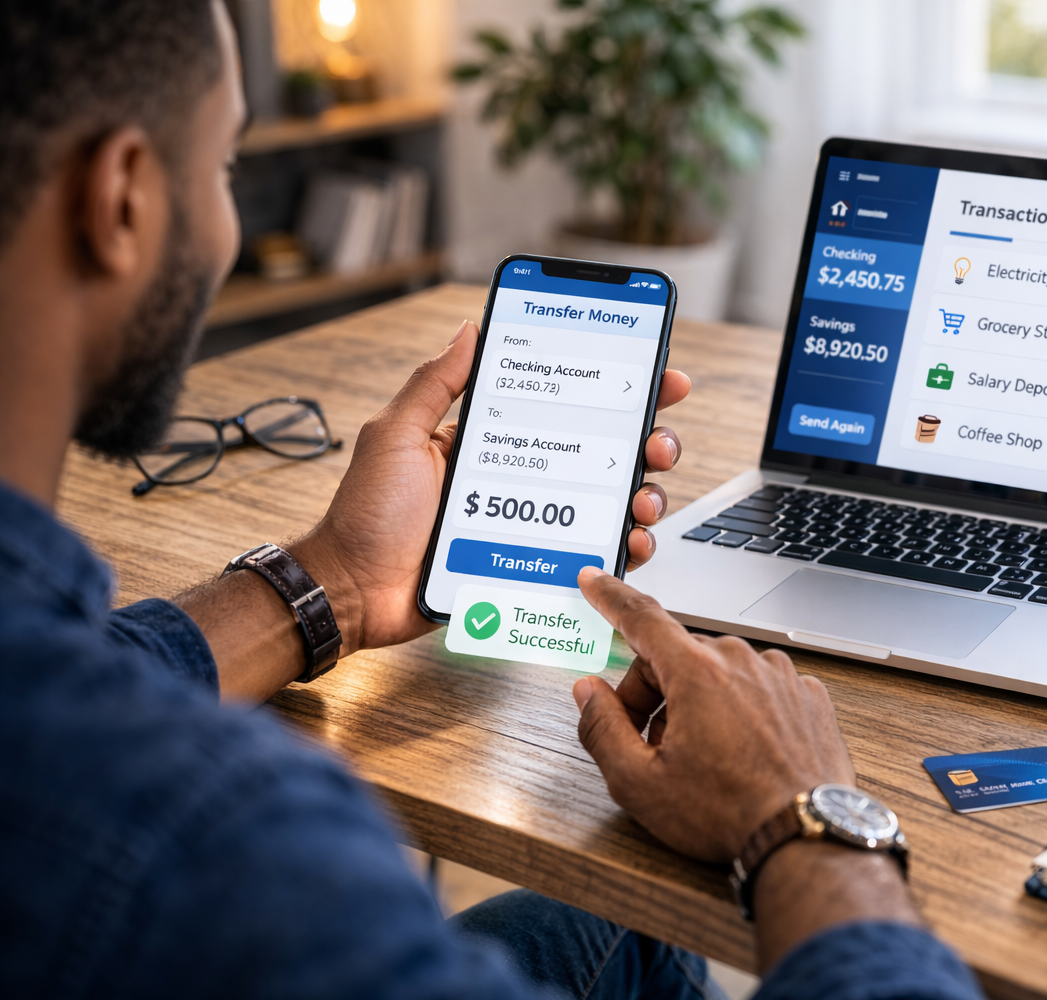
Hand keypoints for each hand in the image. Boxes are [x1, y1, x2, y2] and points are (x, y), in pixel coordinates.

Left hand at [294, 320, 690, 654]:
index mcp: (495, 440)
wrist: (355, 591)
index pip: (567, 406)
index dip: (617, 391)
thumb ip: (435, 384)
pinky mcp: (536, 568)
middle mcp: (524, 480)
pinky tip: (628, 542)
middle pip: (605, 454)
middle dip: (648, 441)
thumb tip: (471, 329)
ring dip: (643, 495)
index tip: (658, 376)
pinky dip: (622, 549)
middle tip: (657, 441)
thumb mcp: (397, 435)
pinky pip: (593, 556)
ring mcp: (535, 524)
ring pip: (610, 505)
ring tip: (643, 497)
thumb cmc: (367, 515)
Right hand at [571, 568, 856, 861]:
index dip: (610, 598)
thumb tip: (588, 692)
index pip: (642, 618)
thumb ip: (602, 728)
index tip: (595, 580)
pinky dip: (743, 712)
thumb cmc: (728, 814)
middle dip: (653, 693)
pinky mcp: (808, 696)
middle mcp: (743, 661)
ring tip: (703, 759)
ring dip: (700, 704)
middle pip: (677, 657)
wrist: (807, 838)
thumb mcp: (640, 783)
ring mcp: (782, 676)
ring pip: (720, 673)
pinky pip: (760, 689)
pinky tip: (743, 754)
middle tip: (650, 746)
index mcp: (698, 672)